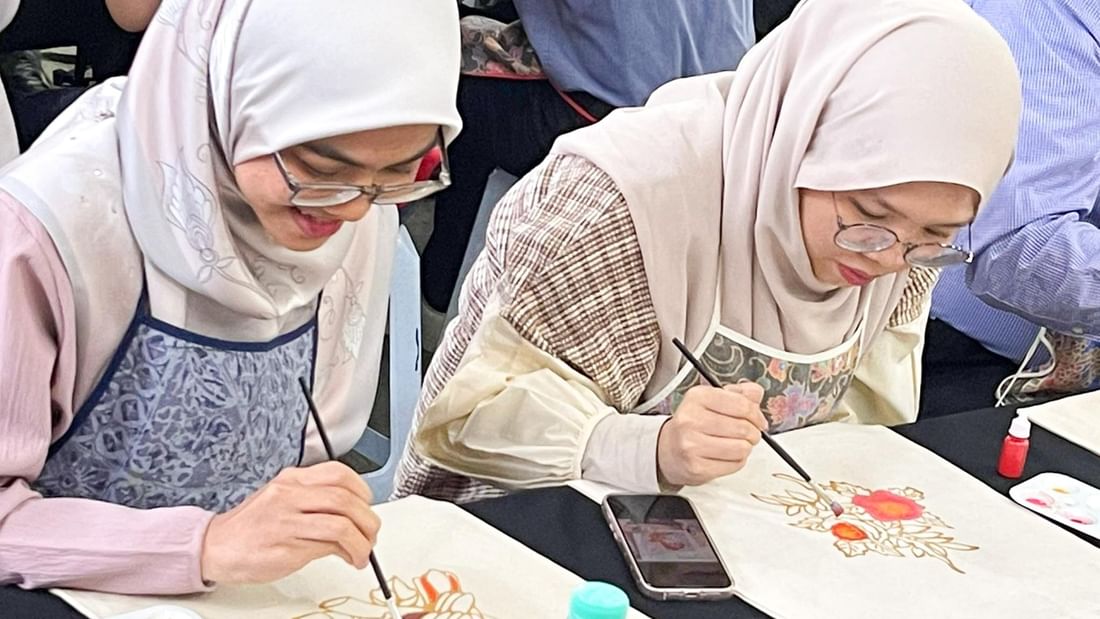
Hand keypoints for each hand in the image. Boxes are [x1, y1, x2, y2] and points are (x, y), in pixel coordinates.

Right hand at [200, 461, 379, 584]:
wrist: (216, 546)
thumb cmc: (252, 526)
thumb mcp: (282, 498)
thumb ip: (315, 499)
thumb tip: (353, 512)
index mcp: (291, 479)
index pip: (339, 473)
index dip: (362, 490)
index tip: (367, 505)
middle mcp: (290, 495)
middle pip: (345, 499)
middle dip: (368, 518)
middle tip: (372, 532)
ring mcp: (287, 521)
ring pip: (341, 524)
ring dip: (362, 541)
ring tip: (363, 551)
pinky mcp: (286, 547)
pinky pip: (327, 546)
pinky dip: (347, 552)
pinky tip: (349, 557)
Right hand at [657, 383, 766, 485]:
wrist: (668, 449)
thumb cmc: (694, 424)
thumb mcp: (712, 400)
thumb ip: (739, 394)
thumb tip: (756, 393)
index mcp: (697, 397)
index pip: (742, 404)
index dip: (757, 415)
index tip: (758, 421)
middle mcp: (691, 419)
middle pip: (744, 428)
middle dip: (753, 433)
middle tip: (750, 434)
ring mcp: (691, 444)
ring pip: (741, 448)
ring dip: (745, 448)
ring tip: (736, 444)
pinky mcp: (696, 466)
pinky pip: (734, 464)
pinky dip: (737, 461)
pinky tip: (727, 455)